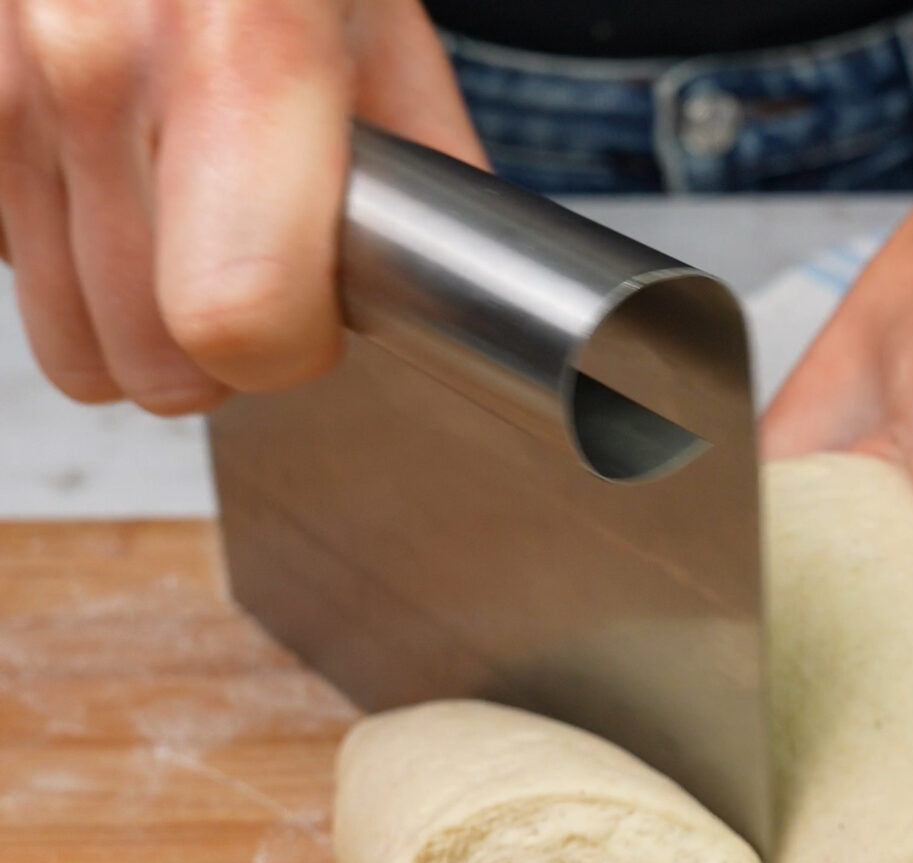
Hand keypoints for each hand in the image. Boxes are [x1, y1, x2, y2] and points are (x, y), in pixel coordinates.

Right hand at [0, 0, 483, 412]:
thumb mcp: (381, 22)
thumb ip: (426, 170)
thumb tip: (449, 287)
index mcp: (250, 33)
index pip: (242, 307)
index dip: (292, 347)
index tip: (313, 322)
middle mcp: (98, 52)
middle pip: (156, 359)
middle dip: (221, 352)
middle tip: (257, 277)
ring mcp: (7, 80)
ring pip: (80, 350)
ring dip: (142, 321)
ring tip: (188, 230)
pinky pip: (25, 281)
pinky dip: (76, 266)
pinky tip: (122, 193)